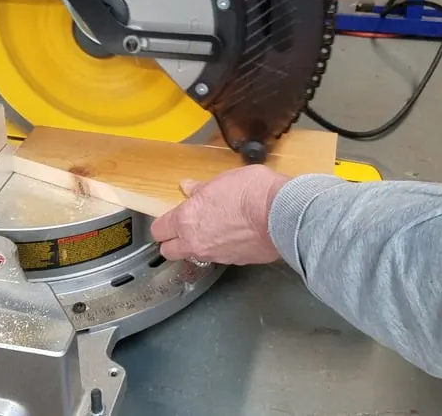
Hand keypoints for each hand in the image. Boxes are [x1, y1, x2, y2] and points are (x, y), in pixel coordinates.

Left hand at [150, 165, 289, 265]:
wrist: (282, 214)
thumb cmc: (251, 191)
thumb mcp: (221, 180)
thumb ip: (201, 189)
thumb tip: (188, 187)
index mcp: (186, 220)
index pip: (158, 230)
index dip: (163, 224)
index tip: (169, 219)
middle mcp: (195, 242)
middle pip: (168, 251)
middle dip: (172, 242)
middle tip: (183, 229)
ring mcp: (214, 255)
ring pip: (193, 256)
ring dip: (196, 247)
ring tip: (211, 231)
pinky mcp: (234, 262)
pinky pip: (218, 258)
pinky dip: (220, 249)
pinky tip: (233, 236)